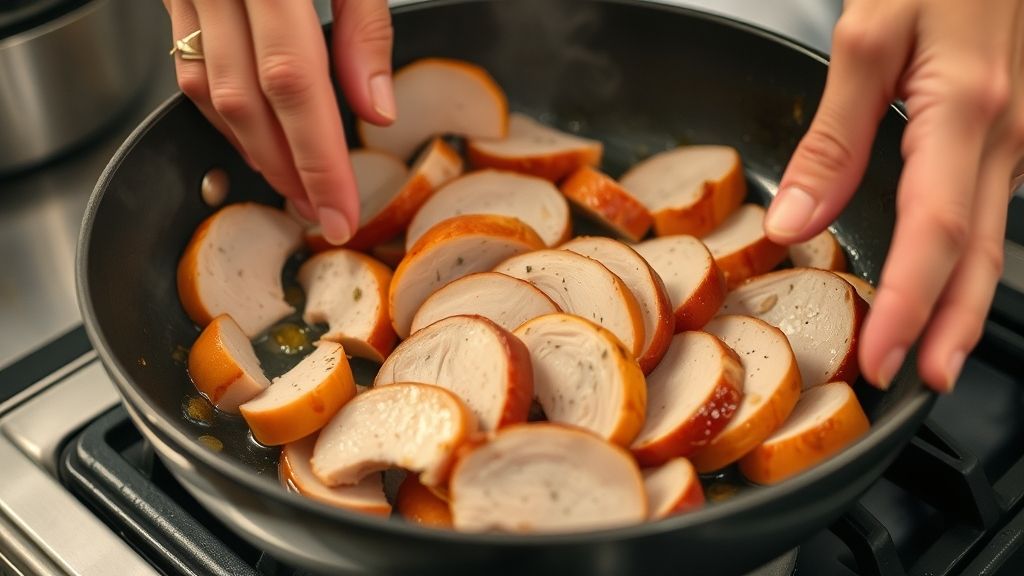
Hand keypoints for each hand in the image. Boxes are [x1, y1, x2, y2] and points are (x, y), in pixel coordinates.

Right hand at [163, 0, 396, 243]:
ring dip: (252, 150)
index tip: (339, 212)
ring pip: (209, 91)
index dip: (317, 159)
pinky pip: (188, 66)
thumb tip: (376, 109)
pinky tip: (253, 137)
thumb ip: (365, 27)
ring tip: (292, 187)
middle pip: (245, 102)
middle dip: (285, 171)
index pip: (293, 83)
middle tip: (319, 213)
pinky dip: (222, 113)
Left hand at [765, 0, 1023, 391]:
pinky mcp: (1014, 133)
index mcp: (966, 112)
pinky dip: (966, 255)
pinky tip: (942, 277)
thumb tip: (796, 221)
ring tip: (931, 349)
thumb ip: (834, 135)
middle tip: (924, 383)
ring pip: (993, 237)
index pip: (936, 233)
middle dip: (952, 329)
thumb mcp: (869, 37)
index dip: (912, 306)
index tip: (882, 359)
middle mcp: (1007, 135)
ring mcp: (1020, 136)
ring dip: (962, 299)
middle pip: (981, 255)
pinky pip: (992, 207)